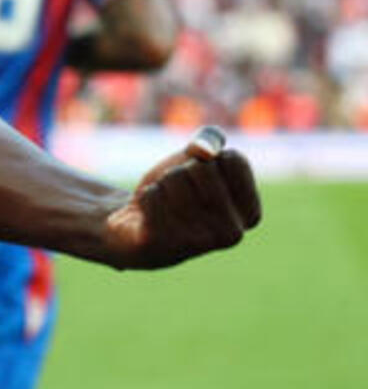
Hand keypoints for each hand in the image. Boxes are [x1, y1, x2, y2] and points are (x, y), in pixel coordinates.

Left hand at [102, 127, 261, 269]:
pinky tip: (149, 216)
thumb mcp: (194, 161)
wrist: (140, 229)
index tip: (201, 181)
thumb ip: (206, 144)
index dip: (207, 159)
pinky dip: (145, 196)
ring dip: (162, 184)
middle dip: (181, 171)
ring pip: (174, 179)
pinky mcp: (168, 244)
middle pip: (202, 168)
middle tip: (176, 193)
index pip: (234, 160)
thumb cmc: (175, 193)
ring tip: (163, 204)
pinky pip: (151, 195)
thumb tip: (206, 147)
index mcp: (250, 214)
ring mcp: (201, 242)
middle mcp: (233, 233)